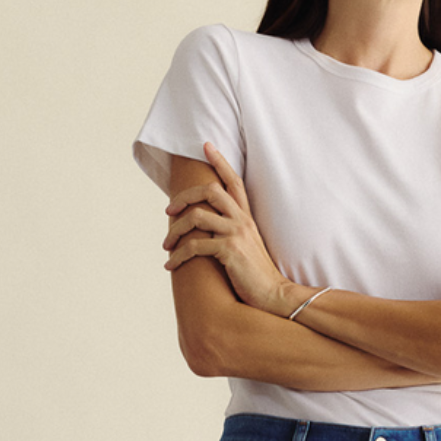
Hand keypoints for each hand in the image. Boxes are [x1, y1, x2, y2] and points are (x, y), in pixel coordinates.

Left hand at [163, 143, 292, 314]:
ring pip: (196, 217)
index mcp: (246, 217)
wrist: (274, 294)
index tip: (206, 146)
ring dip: (174, 231)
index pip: (234, 181)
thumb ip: (231, 233)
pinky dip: (178, 256)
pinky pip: (195, 246)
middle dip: (183, 198)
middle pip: (209, 191)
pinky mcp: (230, 251)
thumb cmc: (256, 275)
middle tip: (168, 211)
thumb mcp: (246, 246)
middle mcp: (242, 220)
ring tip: (166, 245)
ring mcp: (236, 234)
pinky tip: (170, 265)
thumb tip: (206, 231)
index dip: (220, 161)